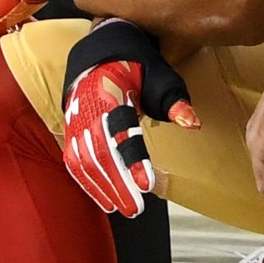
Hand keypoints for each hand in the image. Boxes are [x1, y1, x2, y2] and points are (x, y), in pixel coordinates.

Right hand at [59, 19, 200, 216]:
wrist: (100, 54)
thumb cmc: (136, 66)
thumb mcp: (160, 76)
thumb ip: (175, 100)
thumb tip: (193, 123)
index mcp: (109, 91)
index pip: (120, 130)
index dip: (132, 159)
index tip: (147, 183)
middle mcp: (86, 107)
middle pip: (99, 151)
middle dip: (117, 182)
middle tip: (136, 207)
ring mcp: (74, 120)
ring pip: (83, 160)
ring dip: (102, 187)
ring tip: (124, 208)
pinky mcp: (70, 131)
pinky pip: (74, 161)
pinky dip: (88, 183)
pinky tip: (105, 199)